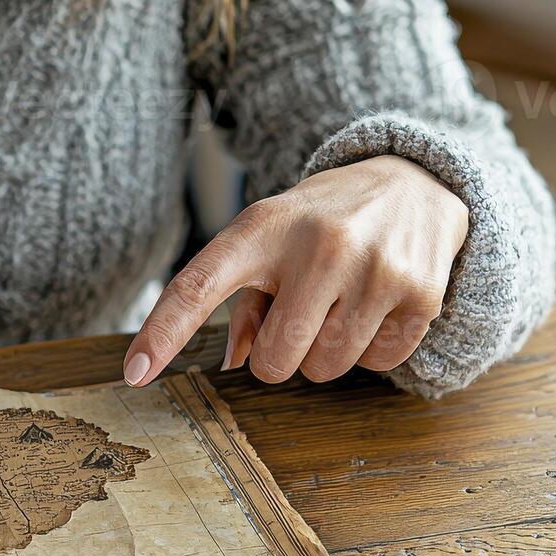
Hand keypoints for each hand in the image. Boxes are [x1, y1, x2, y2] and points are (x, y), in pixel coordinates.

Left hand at [123, 156, 469, 387]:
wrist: (414, 182)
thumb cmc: (318, 224)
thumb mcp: (269, 240)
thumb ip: (242, 301)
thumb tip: (236, 361)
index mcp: (261, 227)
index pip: (197, 286)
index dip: (161, 333)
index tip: (134, 374)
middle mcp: (319, 244)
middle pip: (274, 363)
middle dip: (279, 356)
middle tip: (299, 313)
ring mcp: (375, 269)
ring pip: (325, 369)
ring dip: (325, 352)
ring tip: (339, 301)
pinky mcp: (421, 293)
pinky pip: (376, 364)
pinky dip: (370, 348)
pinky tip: (374, 304)